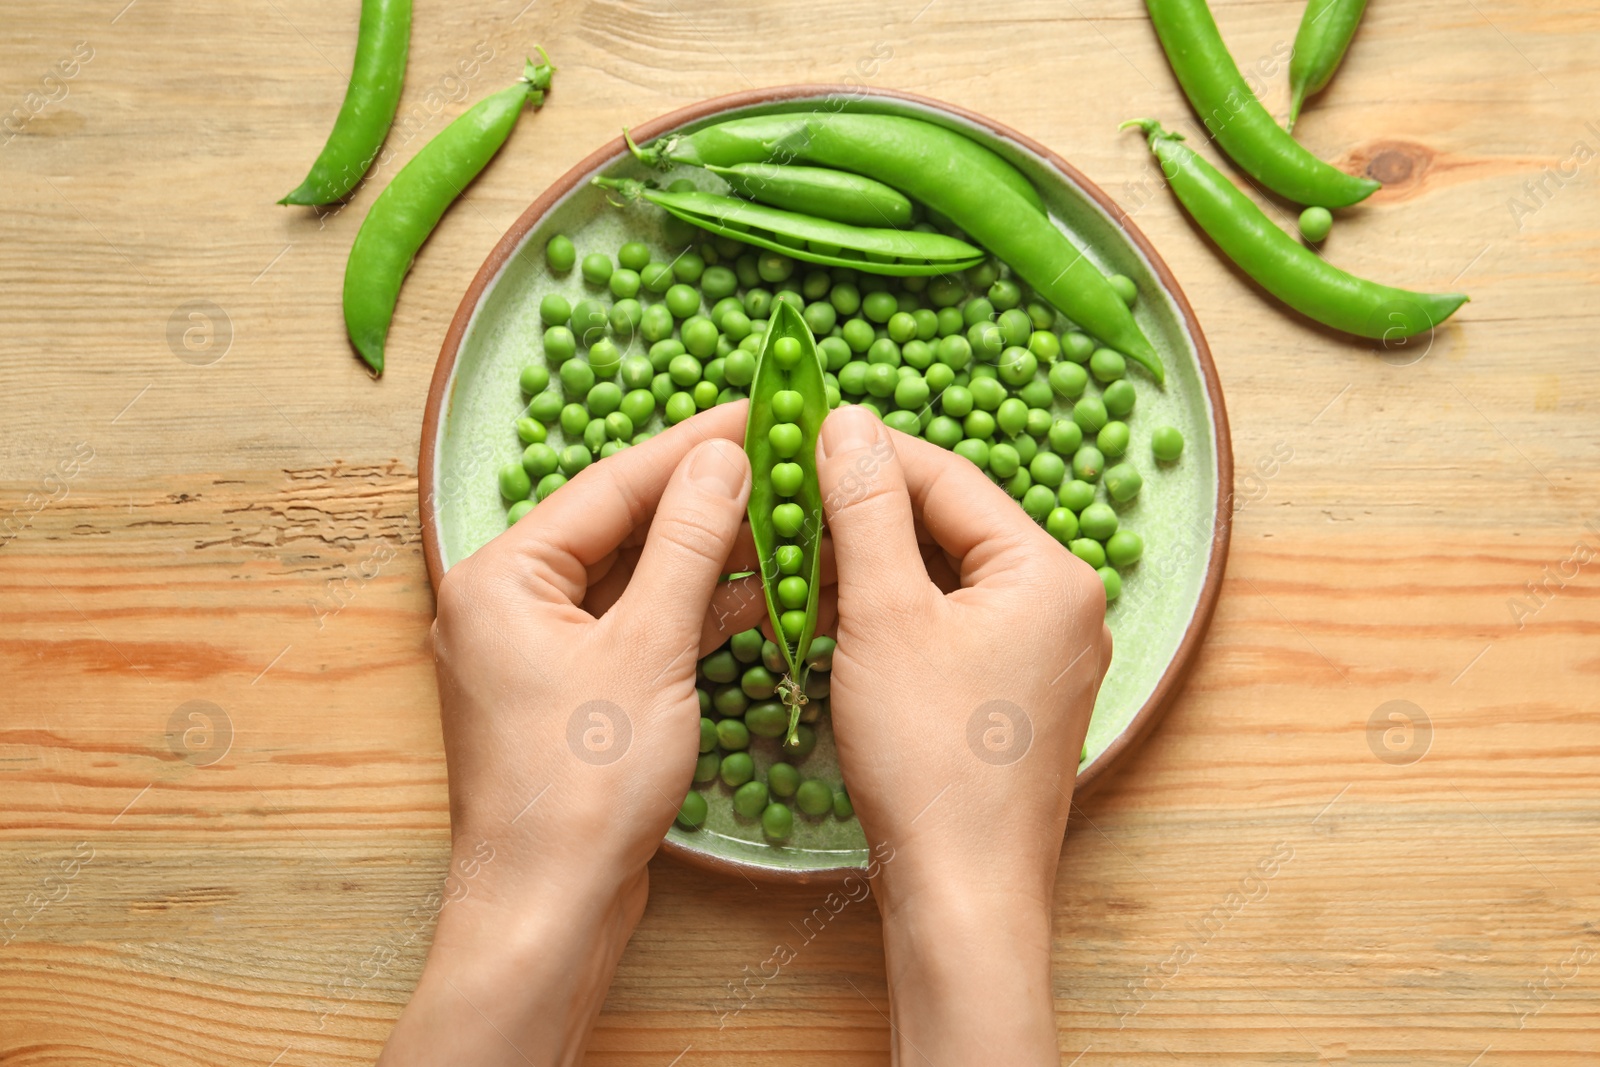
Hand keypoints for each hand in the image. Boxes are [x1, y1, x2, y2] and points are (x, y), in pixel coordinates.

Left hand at [378, 404, 751, 1066]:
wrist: (547, 909)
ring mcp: (537, 650)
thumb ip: (687, 544)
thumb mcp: (648, 648)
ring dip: (704, 554)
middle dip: (702, 496)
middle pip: (618, 525)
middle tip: (780, 456)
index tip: (759, 410)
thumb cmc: (582, 783)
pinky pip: (635, 627)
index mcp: (501, 575)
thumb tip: (724, 458)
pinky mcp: (571, 693)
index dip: (692, 445)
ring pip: (631, 578)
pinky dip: (690, 611)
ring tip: (784, 516)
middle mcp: (507, 603)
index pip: (610, 484)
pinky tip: (758, 591)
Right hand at [815, 405, 1109, 1064]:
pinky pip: (950, 629)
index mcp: (1050, 571)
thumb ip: (864, 508)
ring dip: (871, 567)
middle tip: (785, 500)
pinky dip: (893, 617)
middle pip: (950, 528)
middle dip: (863, 514)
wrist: (962, 894)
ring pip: (945, 581)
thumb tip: (846, 421)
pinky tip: (832, 619)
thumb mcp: (883, 614)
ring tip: (794, 559)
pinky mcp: (1014, 699)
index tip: (798, 436)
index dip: (867, 453)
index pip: (949, 478)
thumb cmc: (929, 757)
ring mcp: (1044, 657)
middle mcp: (1063, 606)